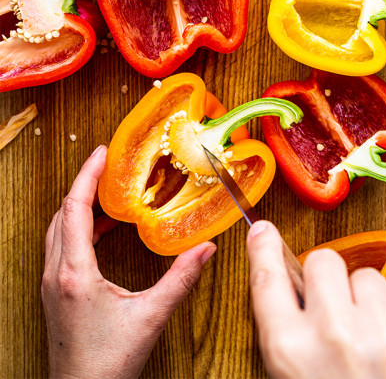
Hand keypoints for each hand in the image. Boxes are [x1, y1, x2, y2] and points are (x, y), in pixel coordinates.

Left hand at [42, 145, 216, 378]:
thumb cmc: (109, 362)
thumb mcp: (151, 316)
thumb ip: (181, 279)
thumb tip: (206, 249)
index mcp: (75, 274)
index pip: (73, 210)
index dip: (86, 176)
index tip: (101, 153)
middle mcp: (57, 275)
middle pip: (60, 215)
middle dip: (82, 185)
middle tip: (106, 166)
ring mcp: (53, 286)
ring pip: (57, 232)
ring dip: (78, 207)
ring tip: (107, 194)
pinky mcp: (56, 295)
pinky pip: (60, 249)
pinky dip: (78, 230)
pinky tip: (102, 233)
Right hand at [247, 221, 385, 378]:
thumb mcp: (285, 369)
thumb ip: (281, 326)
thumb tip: (287, 280)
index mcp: (288, 348)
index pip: (268, 280)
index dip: (264, 250)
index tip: (263, 231)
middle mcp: (330, 334)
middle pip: (322, 260)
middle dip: (323, 275)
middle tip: (326, 304)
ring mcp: (371, 331)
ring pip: (363, 274)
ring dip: (358, 294)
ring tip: (356, 328)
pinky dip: (383, 308)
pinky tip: (377, 335)